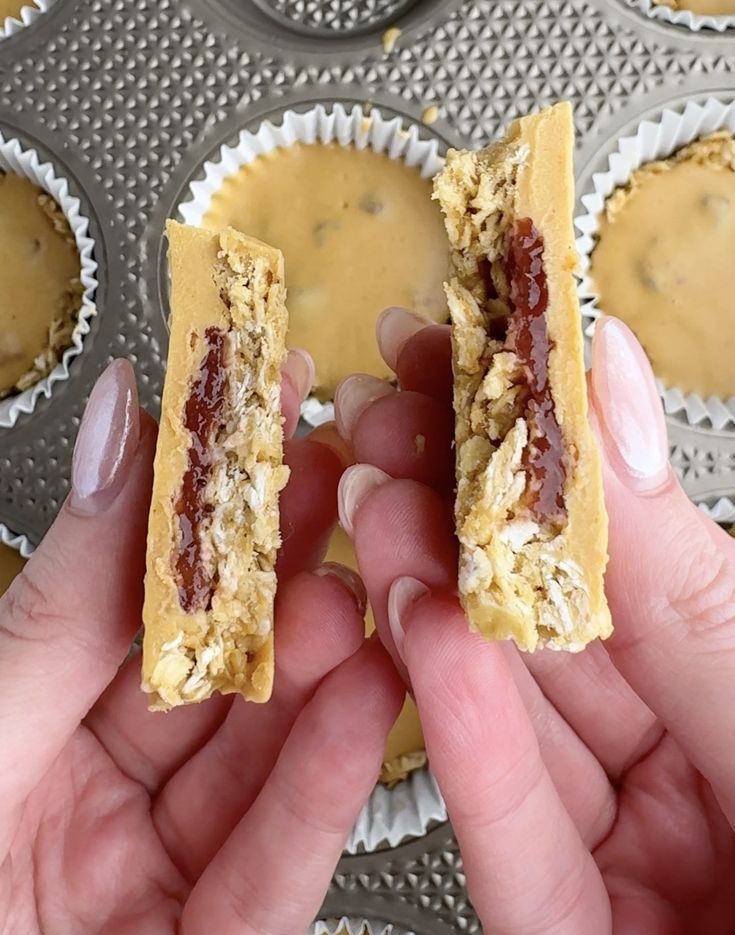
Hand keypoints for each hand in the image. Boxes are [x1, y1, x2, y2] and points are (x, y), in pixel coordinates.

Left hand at [0, 354, 401, 934]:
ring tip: (371, 600)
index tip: (260, 409)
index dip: (198, 495)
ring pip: (256, 757)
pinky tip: (370, 710)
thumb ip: (63, 598)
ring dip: (323, 677)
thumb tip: (120, 430)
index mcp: (18, 718)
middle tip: (344, 496)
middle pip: (209, 665)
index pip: (128, 587)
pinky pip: (269, 867)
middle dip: (284, 574)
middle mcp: (84, 784)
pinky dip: (325, 787)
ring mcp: (145, 866)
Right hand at [335, 308, 734, 933]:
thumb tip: (608, 387)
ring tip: (377, 507)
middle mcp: (693, 755)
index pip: (640, 550)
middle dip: (462, 513)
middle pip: (558, 623)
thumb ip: (687, 570)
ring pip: (517, 717)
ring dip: (436, 609)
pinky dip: (459, 737)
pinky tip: (412, 640)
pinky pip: (515, 839)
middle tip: (391, 420)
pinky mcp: (576, 932)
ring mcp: (634, 846)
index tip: (479, 351)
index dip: (552, 446)